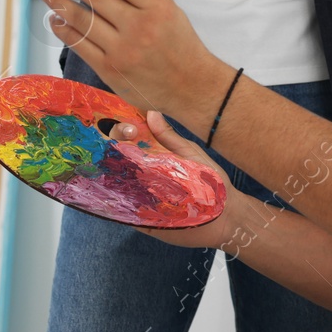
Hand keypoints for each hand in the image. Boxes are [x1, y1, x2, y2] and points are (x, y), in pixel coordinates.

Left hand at [42, 0, 232, 132]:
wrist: (190, 85)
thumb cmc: (178, 43)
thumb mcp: (168, 8)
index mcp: (156, 6)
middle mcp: (139, 27)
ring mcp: (122, 50)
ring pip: (81, 19)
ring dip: (59, 3)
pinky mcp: (109, 70)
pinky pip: (79, 45)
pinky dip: (64, 30)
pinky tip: (56, 21)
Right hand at [106, 112, 253, 251]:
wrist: (225, 214)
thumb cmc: (211, 180)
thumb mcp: (190, 153)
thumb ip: (169, 137)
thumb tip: (151, 112)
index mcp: (154, 155)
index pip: (129, 138)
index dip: (122, 130)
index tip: (130, 129)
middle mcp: (142, 174)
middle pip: (116, 158)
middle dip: (110, 146)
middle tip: (121, 142)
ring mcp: (140, 196)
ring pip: (114, 182)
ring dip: (106, 171)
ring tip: (105, 161)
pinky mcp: (141, 218)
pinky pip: (121, 209)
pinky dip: (111, 200)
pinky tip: (107, 190)